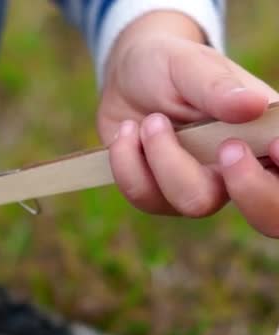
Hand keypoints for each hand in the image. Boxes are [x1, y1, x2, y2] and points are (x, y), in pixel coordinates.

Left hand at [99, 12, 278, 235]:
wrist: (125, 77)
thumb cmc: (168, 65)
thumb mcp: (189, 64)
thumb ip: (217, 86)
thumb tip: (254, 105)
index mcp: (263, 133)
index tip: (267, 148)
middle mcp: (240, 168)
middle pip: (264, 214)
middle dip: (244, 187)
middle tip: (211, 142)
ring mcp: (200, 186)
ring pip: (193, 202)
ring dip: (162, 156)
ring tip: (150, 120)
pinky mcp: (160, 194)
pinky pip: (146, 197)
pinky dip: (127, 162)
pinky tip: (127, 132)